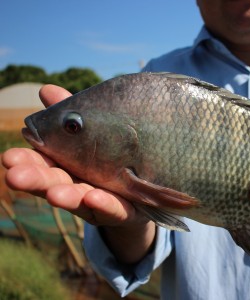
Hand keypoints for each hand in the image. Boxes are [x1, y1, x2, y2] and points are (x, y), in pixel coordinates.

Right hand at [2, 85, 154, 262]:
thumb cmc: (113, 156)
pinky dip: (104, 204)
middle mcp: (79, 185)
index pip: (43, 162)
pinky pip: (115, 208)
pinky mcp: (124, 211)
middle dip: (37, 180)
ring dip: (66, 197)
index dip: (27, 161)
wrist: (148, 186)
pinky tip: (93, 198)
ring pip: (81, 199)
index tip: (9, 158)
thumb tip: (46, 89)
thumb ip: (73, 115)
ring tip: (54, 194)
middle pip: (55, 183)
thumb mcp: (95, 134)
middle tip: (16, 177)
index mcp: (69, 165)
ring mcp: (100, 200)